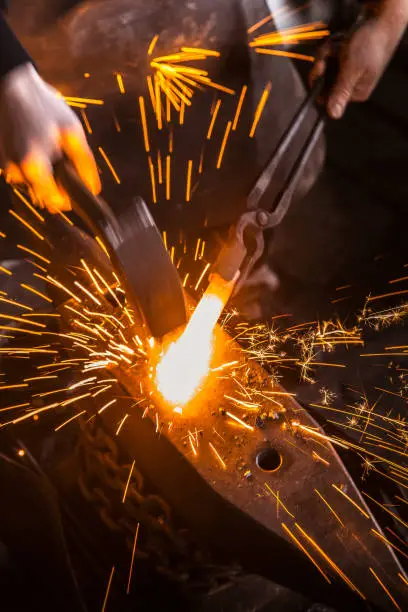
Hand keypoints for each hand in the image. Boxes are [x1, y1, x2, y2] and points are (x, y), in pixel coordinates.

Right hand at [0, 63, 99, 211]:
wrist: (11, 86)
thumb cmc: (43, 106)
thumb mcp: (72, 132)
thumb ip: (84, 163)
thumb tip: (93, 189)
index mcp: (34, 168)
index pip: (56, 203)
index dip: (70, 198)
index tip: (78, 187)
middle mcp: (16, 173)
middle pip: (45, 196)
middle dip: (58, 185)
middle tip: (64, 160)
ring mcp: (7, 168)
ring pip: (35, 185)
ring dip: (46, 175)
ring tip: (49, 148)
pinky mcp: (3, 161)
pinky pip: (25, 174)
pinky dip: (35, 166)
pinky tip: (37, 145)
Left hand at [310, 7, 406, 119]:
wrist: (381, 17)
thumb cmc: (369, 43)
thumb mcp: (351, 70)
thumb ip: (341, 92)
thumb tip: (333, 115)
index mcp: (356, 92)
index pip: (325, 96)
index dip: (319, 81)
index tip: (320, 66)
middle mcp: (353, 84)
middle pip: (324, 79)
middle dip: (325, 61)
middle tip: (334, 49)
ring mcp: (350, 71)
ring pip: (326, 65)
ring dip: (330, 50)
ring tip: (342, 42)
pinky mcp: (349, 58)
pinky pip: (332, 55)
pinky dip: (335, 45)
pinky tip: (344, 39)